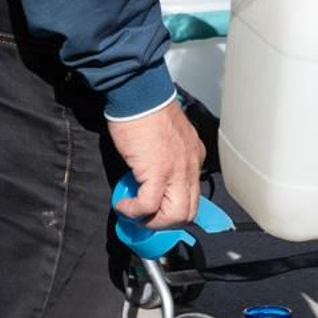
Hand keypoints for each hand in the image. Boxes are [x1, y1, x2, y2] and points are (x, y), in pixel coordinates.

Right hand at [109, 101, 204, 229]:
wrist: (138, 94)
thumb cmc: (147, 109)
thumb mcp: (166, 137)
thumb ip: (165, 158)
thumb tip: (149, 175)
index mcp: (194, 157)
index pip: (193, 195)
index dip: (175, 209)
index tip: (158, 211)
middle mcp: (190, 166)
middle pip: (189, 212)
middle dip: (166, 223)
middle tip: (146, 219)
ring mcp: (177, 171)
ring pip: (175, 215)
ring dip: (152, 222)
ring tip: (135, 215)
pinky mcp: (157, 171)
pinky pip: (148, 204)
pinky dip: (134, 211)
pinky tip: (123, 205)